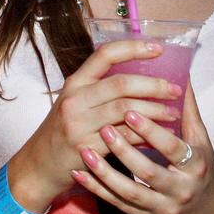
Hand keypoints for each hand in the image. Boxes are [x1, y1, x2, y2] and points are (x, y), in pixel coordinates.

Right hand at [13, 40, 184, 203]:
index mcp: (76, 82)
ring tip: (172, 113)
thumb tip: (143, 77)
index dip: (134, 48)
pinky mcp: (87, 148)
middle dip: (154, 85)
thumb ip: (101, 89)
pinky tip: (158, 135)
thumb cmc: (63, 131)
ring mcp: (79, 124)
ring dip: (155, 111)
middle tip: (175, 90)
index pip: (106, 54)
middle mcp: (76, 99)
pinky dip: (145, 135)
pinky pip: (124, 138)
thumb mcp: (75, 102)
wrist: (39, 165)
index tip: (159, 49)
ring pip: (126, 110)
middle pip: (122, 83)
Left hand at [70, 86, 213, 213]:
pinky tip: (79, 174)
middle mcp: (180, 190)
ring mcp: (162, 208)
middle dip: (125, 151)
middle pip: (149, 172)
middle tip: (103, 128)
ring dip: (105, 173)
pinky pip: (117, 205)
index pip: (173, 148)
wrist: (207, 213)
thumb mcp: (201, 141)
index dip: (151, 131)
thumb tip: (180, 74)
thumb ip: (188, 110)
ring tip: (85, 152)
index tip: (130, 112)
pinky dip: (97, 189)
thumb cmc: (202, 168)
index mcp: (195, 166)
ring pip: (129, 192)